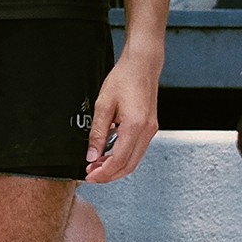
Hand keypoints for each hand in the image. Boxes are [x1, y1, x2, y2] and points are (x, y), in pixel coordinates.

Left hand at [84, 46, 160, 181]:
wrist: (142, 65)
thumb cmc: (124, 79)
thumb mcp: (103, 105)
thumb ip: (97, 132)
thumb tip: (91, 154)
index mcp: (135, 126)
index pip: (119, 160)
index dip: (103, 172)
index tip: (89, 176)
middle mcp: (147, 131)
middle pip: (129, 165)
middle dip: (109, 174)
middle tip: (91, 175)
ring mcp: (151, 130)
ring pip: (134, 160)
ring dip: (116, 167)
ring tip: (96, 165)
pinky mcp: (150, 128)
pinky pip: (137, 150)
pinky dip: (123, 157)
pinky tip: (108, 155)